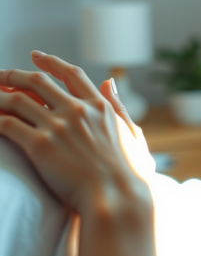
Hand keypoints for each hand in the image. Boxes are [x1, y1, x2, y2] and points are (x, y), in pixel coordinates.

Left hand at [0, 52, 151, 212]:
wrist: (118, 199)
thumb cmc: (130, 175)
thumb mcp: (132, 135)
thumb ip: (119, 107)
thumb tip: (109, 82)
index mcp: (100, 107)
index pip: (71, 74)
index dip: (51, 63)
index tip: (35, 57)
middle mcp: (78, 111)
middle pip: (37, 81)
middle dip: (13, 75)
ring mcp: (58, 127)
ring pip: (16, 100)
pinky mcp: (40, 146)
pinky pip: (7, 124)